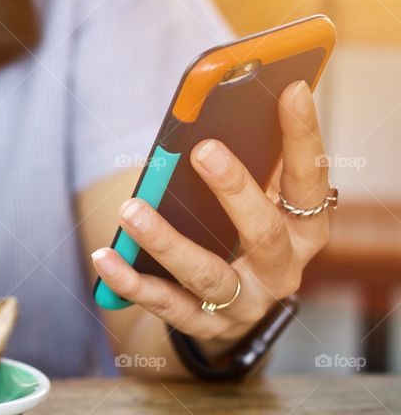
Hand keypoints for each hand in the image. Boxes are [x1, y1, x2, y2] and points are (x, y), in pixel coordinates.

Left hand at [91, 80, 329, 348]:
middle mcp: (282, 269)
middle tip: (203, 149)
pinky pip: (166, 306)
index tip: (291, 88)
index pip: (310, 179)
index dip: (304, 136)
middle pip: (264, 232)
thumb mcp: (258, 201)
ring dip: (167, 241)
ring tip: (131, 210)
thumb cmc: (241, 234)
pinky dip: (131, 283)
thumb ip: (248, 164)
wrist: (233, 311)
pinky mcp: (206, 326)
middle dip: (236, 189)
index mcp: (304, 228)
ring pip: (208, 274)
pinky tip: (104, 257)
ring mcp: (246, 303)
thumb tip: (210, 115)